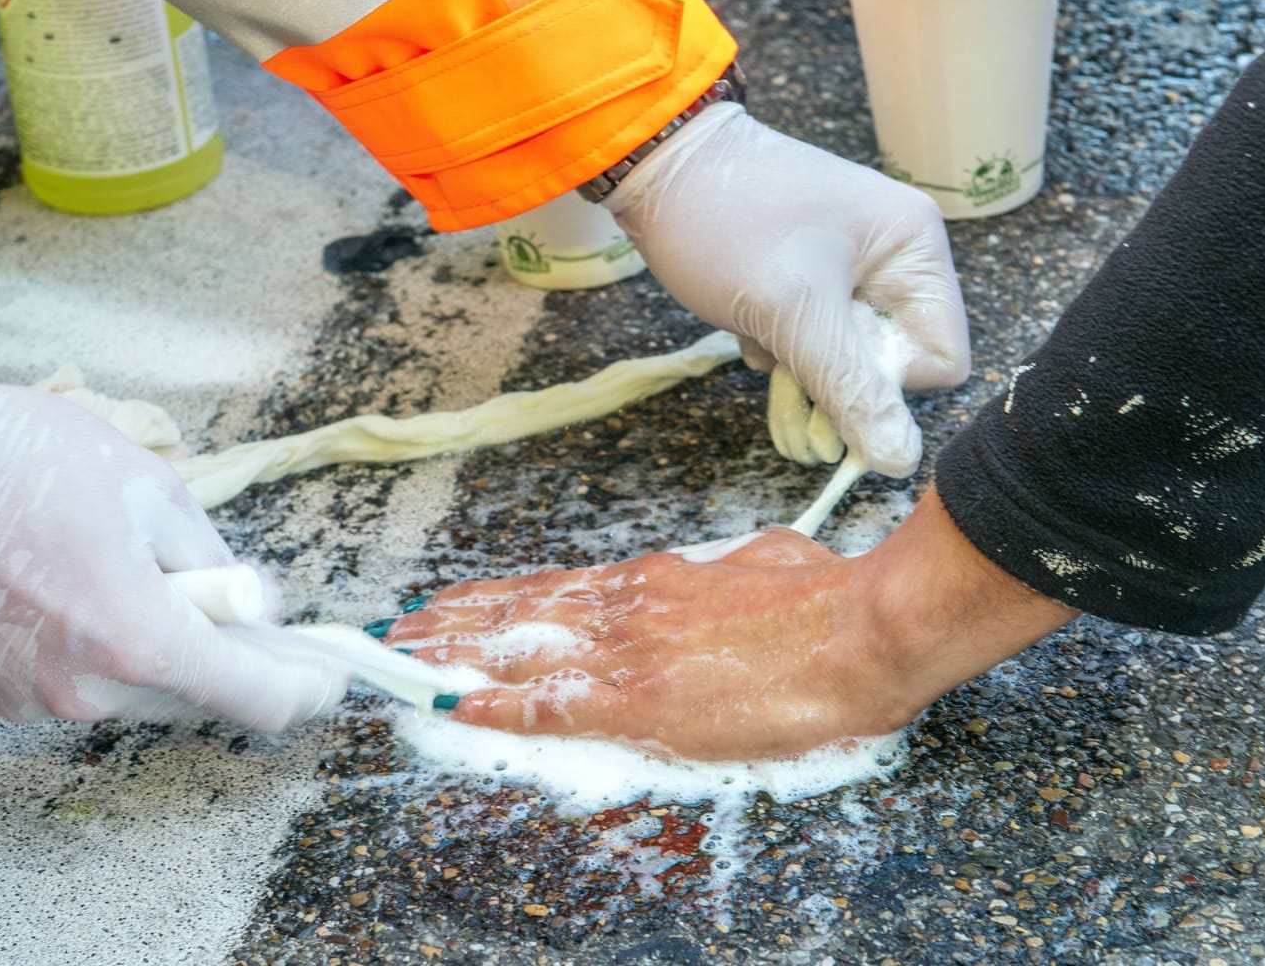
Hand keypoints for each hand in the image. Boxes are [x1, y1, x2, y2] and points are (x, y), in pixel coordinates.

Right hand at [0, 355, 355, 730]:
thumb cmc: (18, 463)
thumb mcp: (151, 489)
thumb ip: (214, 562)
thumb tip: (254, 604)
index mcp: (139, 640)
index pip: (256, 697)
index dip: (306, 685)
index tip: (331, 669)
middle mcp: (89, 690)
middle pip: (196, 694)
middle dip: (229, 652)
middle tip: (244, 600)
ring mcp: (32, 700)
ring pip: (135, 689)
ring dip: (158, 645)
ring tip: (138, 569)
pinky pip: (75, 682)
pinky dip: (97, 647)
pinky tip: (80, 585)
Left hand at [380, 487, 1076, 760]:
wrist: (861, 632)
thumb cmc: (830, 599)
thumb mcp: (770, 562)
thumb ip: (732, 571)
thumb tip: (735, 571)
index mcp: (660, 580)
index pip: (562, 588)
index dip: (507, 597)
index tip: (465, 600)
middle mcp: (629, 608)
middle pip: (524, 612)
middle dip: (459, 622)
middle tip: (405, 627)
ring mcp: (627, 652)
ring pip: (517, 648)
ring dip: (454, 653)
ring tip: (403, 657)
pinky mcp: (638, 700)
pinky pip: (545, 702)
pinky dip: (491, 700)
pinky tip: (450, 702)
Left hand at [605, 103, 970, 476]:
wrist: (656, 163)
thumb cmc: (728, 222)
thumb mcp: (792, 312)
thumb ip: (850, 388)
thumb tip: (899, 459)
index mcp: (915, 247)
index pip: (941, 357)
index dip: (888, 380)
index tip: (831, 368)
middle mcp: (897, 254)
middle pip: (895, 360)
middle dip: (837, 373)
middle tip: (784, 352)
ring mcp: (854, 264)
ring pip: (850, 357)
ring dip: (801, 361)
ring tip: (760, 328)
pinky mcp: (813, 275)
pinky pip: (816, 338)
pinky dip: (781, 342)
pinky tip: (748, 320)